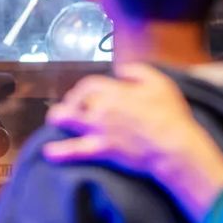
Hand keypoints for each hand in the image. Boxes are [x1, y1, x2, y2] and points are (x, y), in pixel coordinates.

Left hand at [43, 64, 222, 222]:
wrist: (173, 145)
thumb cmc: (170, 115)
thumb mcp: (160, 83)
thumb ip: (138, 71)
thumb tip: (121, 69)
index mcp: (116, 90)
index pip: (90, 84)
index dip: (83, 88)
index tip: (84, 94)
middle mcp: (103, 107)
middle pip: (75, 100)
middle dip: (70, 102)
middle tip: (69, 107)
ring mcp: (100, 128)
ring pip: (69, 119)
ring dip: (58, 118)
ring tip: (54, 120)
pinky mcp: (102, 149)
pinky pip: (75, 149)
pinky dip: (60, 151)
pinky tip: (49, 152)